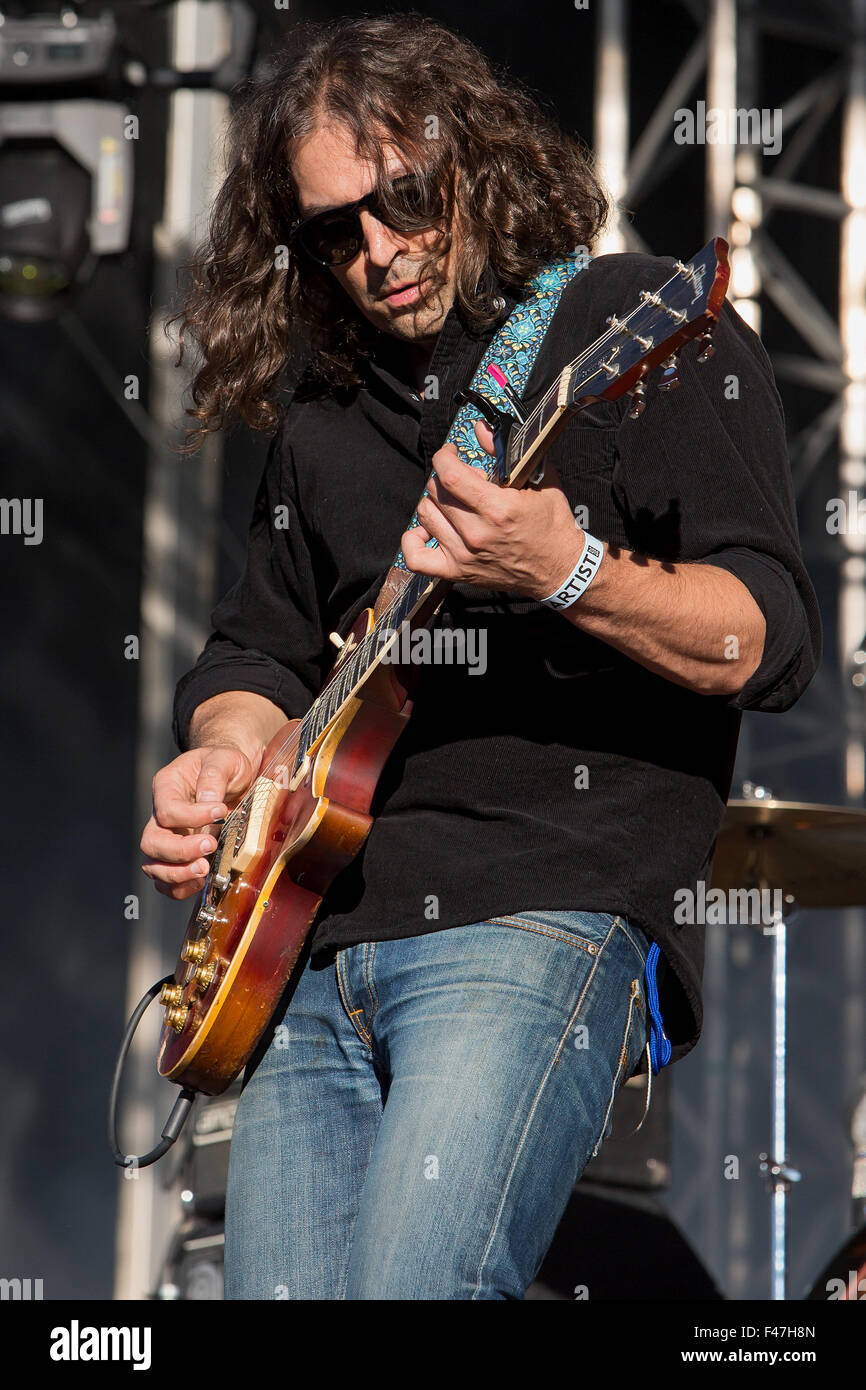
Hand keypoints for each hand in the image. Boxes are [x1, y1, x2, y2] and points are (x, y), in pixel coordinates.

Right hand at [140, 744, 261, 899]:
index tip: (221, 810)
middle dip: (180, 850)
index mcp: (167, 787)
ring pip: (153, 865)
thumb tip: (209, 801)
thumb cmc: (225, 764)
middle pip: (152, 842)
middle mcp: (160, 815)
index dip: (192, 816)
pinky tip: (200, 881)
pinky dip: (179, 887)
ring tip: (204, 869)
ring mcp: (167, 838)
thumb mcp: (224, 759)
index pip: (167, 810)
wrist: (232, 775)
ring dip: (177, 873)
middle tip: (210, 844)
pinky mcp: (178, 856)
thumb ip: (215, 775)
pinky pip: (166, 881)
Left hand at [401, 420, 584, 599]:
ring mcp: (464, 555)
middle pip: (436, 492)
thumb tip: (481, 429)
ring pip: (425, 515)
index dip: (444, 456)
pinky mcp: (458, 572)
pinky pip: (416, 558)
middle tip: (460, 479)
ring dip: (434, 502)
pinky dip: (412, 541)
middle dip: (444, 477)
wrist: (558, 569)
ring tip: (451, 502)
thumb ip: (506, 453)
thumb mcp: (540, 481)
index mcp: (498, 509)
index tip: (450, 453)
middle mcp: (477, 533)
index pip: (450, 474)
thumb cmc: (551, 525)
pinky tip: (427, 529)